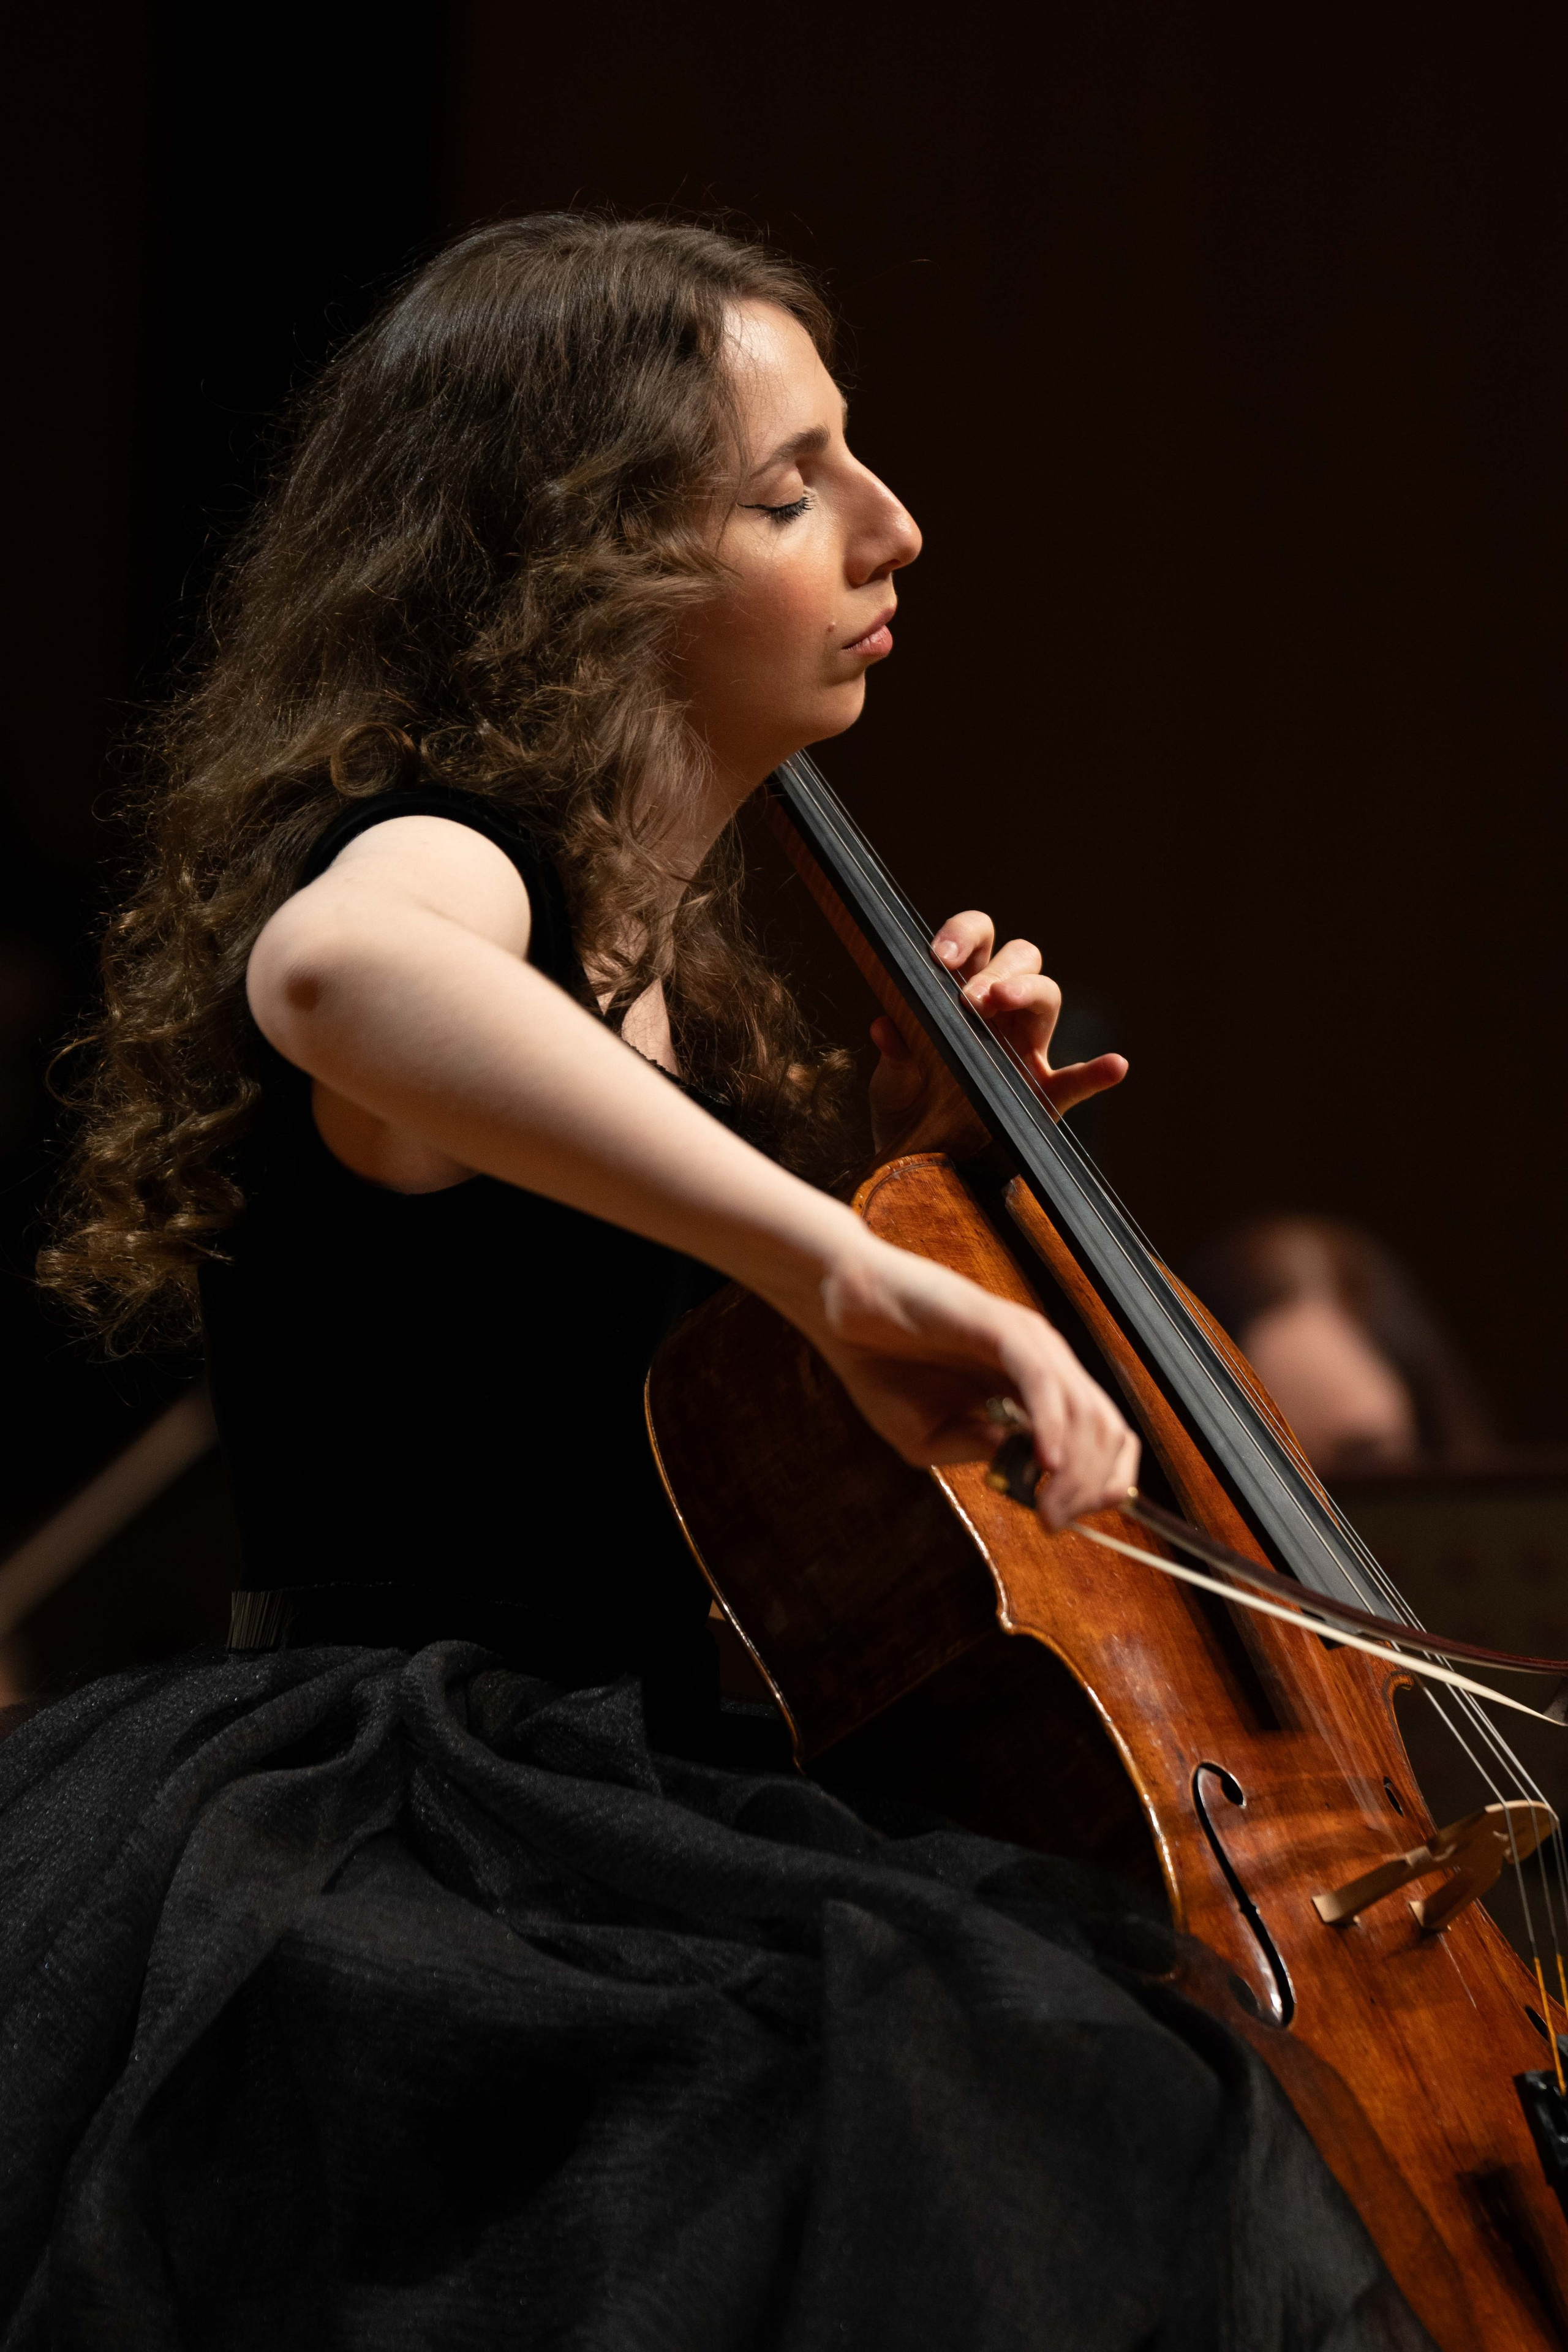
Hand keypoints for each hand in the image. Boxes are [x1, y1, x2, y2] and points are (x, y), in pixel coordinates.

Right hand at [798, 1227, 1139, 1530]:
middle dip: (1090, 1488)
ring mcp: (1027, 1341)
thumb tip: (1032, 1474)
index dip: (1100, 1485)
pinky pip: (1042, 1379)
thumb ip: (985, 1453)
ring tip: (1048, 1507)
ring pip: (1084, 1409)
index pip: (1101, 1437)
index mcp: (1035, 1387)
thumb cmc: (883, 1369)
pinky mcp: (999, 1326)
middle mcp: (1043, 1362)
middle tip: (1054, 1523)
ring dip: (1076, 1470)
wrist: (842, 1316)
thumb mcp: (934, 1437)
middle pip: (1106, 1429)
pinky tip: (1044, 1462)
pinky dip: (1053, 1424)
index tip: (1066, 1521)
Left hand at [869, 911, 1126, 1151]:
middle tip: (967, 1000)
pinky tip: (1115, 1066)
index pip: (978, 940)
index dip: (965, 935)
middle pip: (1021, 958)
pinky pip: (1076, 1082)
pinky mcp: (1042, 1098)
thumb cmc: (907, 1106)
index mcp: (963, 994)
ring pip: (1048, 997)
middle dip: (996, 968)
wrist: (914, 1163)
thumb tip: (887, 1028)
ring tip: (998, 1003)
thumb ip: (895, 1053)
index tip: (939, 957)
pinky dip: (1097, 1073)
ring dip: (1027, 991)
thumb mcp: (891, 1079)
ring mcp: (1026, 1052)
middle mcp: (1001, 1014)